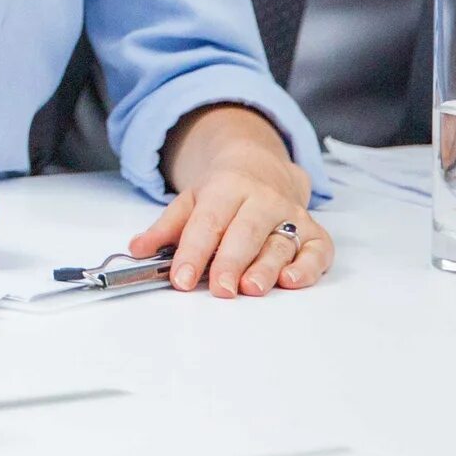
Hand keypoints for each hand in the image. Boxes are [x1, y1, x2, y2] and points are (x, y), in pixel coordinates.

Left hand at [136, 104, 329, 297]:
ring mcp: (291, 216)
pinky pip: (318, 249)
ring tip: (251, 288)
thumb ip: (166, 228)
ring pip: (280, 243)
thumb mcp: (190, 200)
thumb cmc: (224, 192)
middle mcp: (262, 199)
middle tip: (220, 289)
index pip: (208, 222)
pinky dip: (309, 266)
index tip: (180, 279)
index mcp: (227, 187)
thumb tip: (138, 249)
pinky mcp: (314, 232)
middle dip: (232, 262)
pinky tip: (293, 280)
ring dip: (267, 267)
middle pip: (246, 232)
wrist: (263, 167)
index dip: (193, 252)